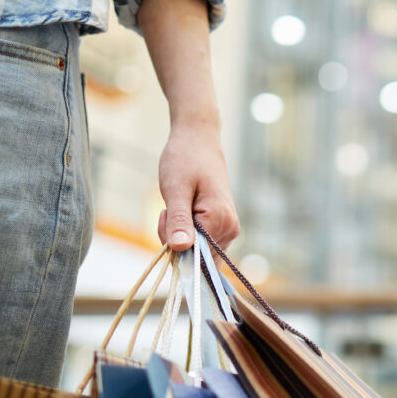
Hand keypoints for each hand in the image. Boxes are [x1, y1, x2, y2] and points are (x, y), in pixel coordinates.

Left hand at [156, 123, 239, 250]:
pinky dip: (185, 233)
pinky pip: (200, 244)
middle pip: (196, 257)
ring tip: (176, 206)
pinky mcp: (222, 228)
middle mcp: (230, 229)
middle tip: (169, 209)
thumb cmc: (185, 159)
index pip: (194, 256)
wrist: (198, 139)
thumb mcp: (176, 189)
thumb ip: (179, 220)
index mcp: (221, 221)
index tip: (166, 217)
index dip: (173, 244)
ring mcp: (228, 230)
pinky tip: (182, 212)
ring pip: (196, 252)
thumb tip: (180, 249)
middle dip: (175, 240)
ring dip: (179, 235)